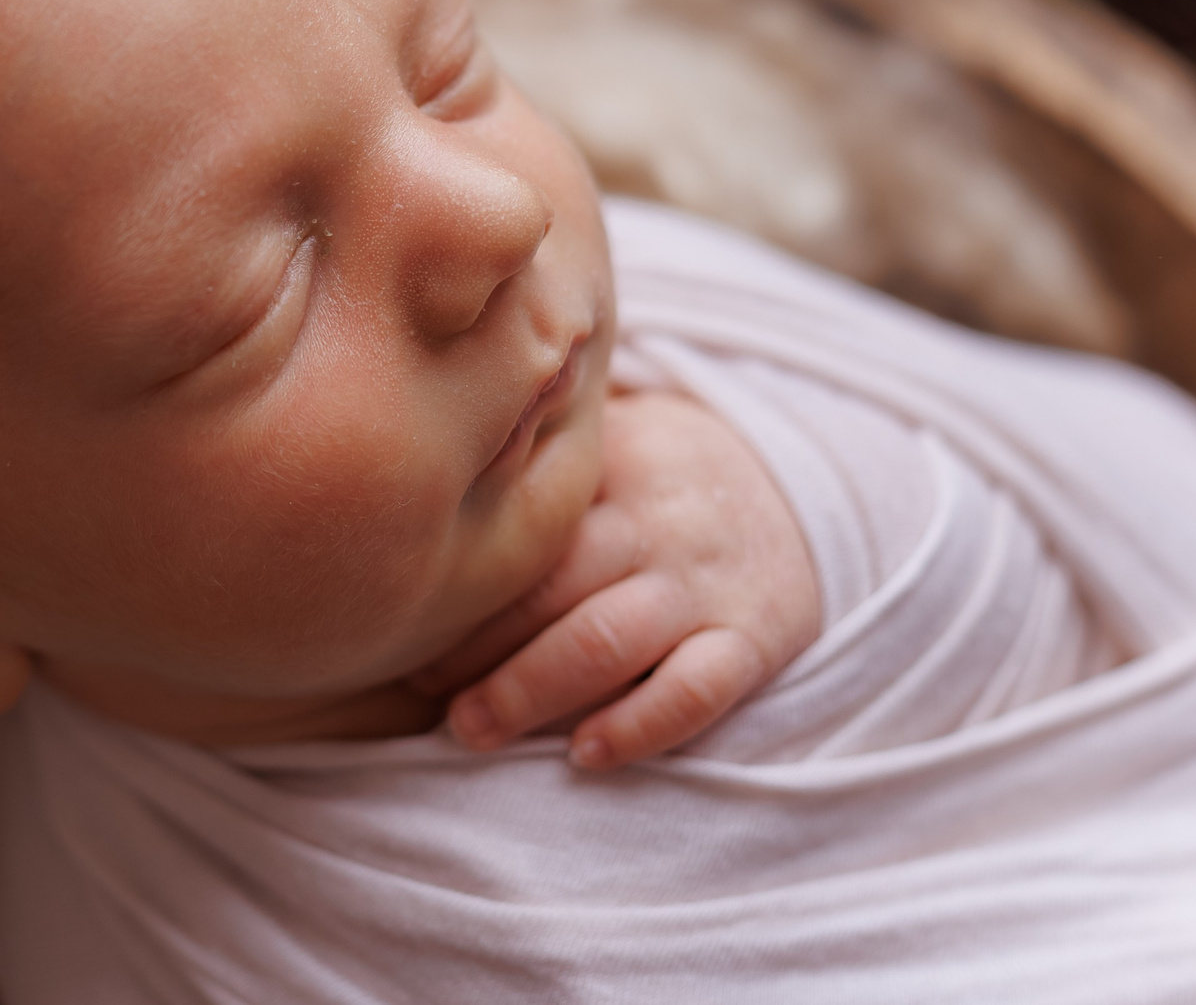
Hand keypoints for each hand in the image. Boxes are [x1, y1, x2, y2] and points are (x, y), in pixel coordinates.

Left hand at [409, 388, 819, 766]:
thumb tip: (412, 490)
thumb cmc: (652, 477)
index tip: (402, 622)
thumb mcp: (601, 440)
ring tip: (470, 730)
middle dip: (477, 649)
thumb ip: (530, 458)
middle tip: (419, 690)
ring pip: (607, 642)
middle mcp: (650, 526)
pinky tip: (585, 755)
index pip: (522, 533)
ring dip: (530, 692)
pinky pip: (697, 690)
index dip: (459, 586)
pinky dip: (640, 726)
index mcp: (604, 472)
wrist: (793, 487)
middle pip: (551, 590)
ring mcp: (702, 585)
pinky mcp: (753, 639)